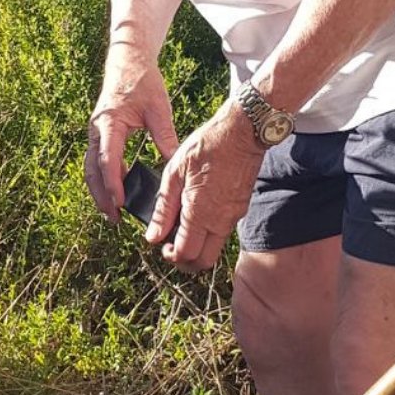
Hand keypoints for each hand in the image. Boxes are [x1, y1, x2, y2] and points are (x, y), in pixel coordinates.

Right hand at [85, 53, 179, 220]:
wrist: (127, 61)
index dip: (113, 184)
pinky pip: (97, 160)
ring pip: (91, 168)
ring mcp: (95, 132)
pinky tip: (117, 190)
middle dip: (101, 195)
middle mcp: (97, 130)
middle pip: (92, 170)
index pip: (107, 160)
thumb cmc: (142, 82)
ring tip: (112, 211)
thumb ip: (165, 138)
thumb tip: (175, 165)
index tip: (121, 203)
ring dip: (99, 190)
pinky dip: (104, 177)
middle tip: (113, 218)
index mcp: (109, 123)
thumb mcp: (159, 110)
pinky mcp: (99, 133)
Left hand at [147, 100, 264, 271]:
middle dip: (185, 261)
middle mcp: (220, 221)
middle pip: (203, 261)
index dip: (170, 256)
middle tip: (171, 246)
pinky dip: (207, 233)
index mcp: (200, 214)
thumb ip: (163, 209)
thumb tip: (153, 236)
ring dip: (196, 247)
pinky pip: (222, 232)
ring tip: (180, 227)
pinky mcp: (240, 208)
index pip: (186, 254)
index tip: (161, 245)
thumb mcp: (174, 174)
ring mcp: (233, 216)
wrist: (241, 132)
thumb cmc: (205, 147)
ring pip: (214, 248)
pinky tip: (195, 214)